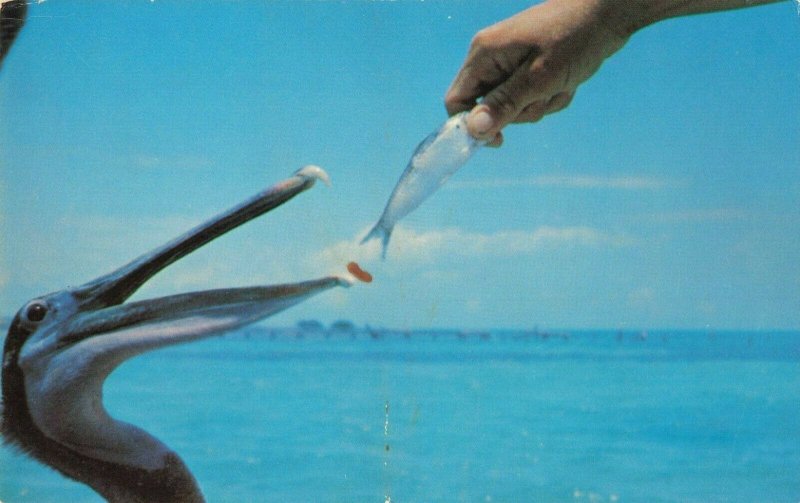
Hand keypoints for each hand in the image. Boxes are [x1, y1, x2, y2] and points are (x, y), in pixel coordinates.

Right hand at [445, 0, 631, 144]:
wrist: (607, 15)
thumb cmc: (573, 39)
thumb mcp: (539, 78)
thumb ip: (504, 104)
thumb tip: (473, 130)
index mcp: (484, 54)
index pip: (457, 100)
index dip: (472, 125)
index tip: (499, 139)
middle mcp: (491, 58)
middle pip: (488, 107)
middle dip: (519, 111)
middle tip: (545, 95)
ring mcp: (510, 63)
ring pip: (513, 106)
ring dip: (540, 104)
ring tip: (560, 84)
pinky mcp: (528, 68)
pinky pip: (530, 97)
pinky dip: (549, 96)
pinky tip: (567, 81)